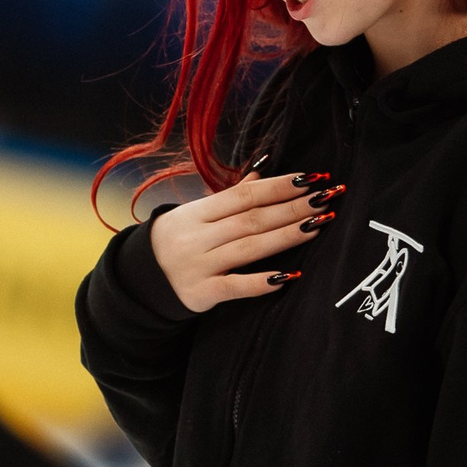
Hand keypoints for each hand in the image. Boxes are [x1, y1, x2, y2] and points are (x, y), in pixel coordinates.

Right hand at [149, 167, 340, 313]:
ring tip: (316, 225)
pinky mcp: (202, 293)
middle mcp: (198, 236)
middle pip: (251, 219)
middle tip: (324, 199)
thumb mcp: (196, 214)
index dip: (277, 186)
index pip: (243, 195)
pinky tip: (288, 276)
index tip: (309, 179)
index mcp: (197, 212)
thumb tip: (262, 172)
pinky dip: (261, 282)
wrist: (141, 279)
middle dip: (290, 208)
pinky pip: (235, 287)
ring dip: (285, 236)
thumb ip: (230, 197)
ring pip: (248, 248)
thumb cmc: (178, 240)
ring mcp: (200, 265)